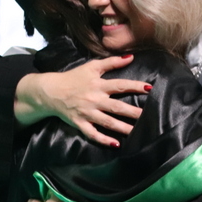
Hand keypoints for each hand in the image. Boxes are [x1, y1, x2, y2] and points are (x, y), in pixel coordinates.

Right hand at [15, 55, 148, 146]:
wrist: (51, 91)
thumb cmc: (74, 78)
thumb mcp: (92, 66)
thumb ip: (112, 62)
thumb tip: (131, 57)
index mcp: (98, 85)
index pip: (120, 85)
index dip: (135, 86)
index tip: (149, 88)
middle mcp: (94, 100)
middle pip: (116, 107)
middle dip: (132, 112)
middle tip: (146, 116)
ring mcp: (87, 113)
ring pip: (107, 122)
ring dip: (122, 128)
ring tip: (136, 132)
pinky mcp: (80, 123)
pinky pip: (93, 133)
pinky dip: (103, 139)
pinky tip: (116, 144)